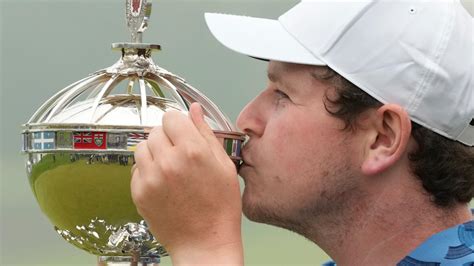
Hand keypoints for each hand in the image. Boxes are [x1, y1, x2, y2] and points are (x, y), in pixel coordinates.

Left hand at [131, 103, 242, 264]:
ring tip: (169, 167)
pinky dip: (147, 170)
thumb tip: (194, 110)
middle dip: (167, 137)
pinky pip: (136, 168)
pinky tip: (163, 182)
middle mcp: (168, 161)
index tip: (183, 133)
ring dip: (154, 152)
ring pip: (142, 147)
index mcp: (192, 150)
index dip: (179, 124)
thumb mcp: (223, 165)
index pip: (171, 117)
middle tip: (179, 154)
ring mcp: (151, 178)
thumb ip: (206, 133)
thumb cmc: (220, 207)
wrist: (205, 242)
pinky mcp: (139, 193)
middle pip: (156, 130)